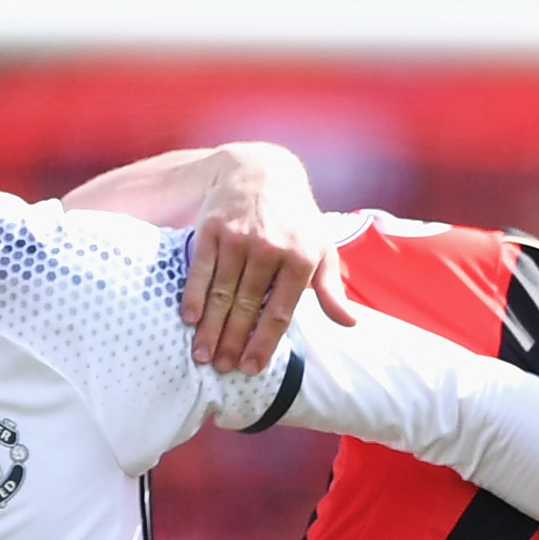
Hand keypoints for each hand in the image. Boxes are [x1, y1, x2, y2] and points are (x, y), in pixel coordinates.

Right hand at [179, 142, 353, 373]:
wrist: (262, 171)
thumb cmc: (296, 218)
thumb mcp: (321, 247)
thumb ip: (331, 289)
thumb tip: (349, 323)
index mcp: (300, 258)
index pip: (280, 312)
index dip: (264, 344)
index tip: (251, 368)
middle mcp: (270, 249)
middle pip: (248, 307)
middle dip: (233, 342)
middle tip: (222, 368)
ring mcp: (239, 238)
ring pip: (223, 293)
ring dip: (211, 328)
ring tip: (202, 355)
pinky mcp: (213, 229)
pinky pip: (201, 270)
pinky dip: (194, 296)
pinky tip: (189, 320)